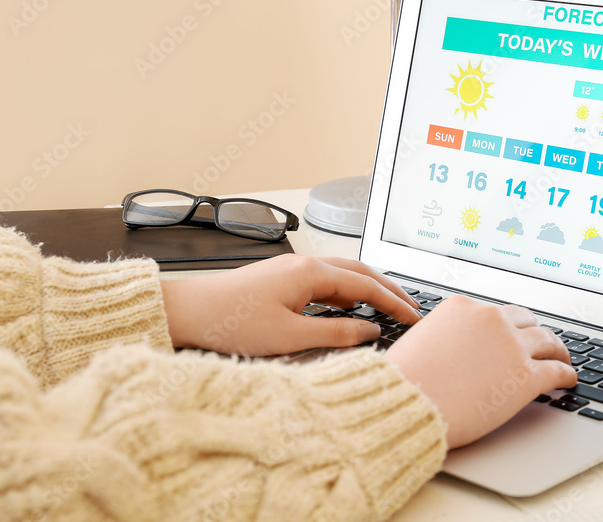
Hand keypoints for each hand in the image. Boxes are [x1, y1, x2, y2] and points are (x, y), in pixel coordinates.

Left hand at [160, 255, 421, 354]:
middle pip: (360, 273)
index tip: (414, 317)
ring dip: (369, 289)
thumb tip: (369, 332)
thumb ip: (336, 334)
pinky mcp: (282, 280)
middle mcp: (305, 265)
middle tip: (411, 308)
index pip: (367, 287)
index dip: (394, 303)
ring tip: (388, 305)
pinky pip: (326, 280)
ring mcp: (293, 270)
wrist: (188, 311)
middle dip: (389, 290)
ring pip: (344, 274)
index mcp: (312, 273)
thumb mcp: (290, 337)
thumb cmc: (231, 321)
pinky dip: (347, 292)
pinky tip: (349, 307)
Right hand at [385, 295, 576, 448]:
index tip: (513, 333)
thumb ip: (446, 334)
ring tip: (562, 359)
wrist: (408, 403)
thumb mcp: (422, 339)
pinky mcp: (526, 375)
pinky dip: (567, 374)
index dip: (507, 326)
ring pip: (548, 341)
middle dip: (534, 333)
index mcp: (463, 307)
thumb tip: (456, 345)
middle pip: (526, 321)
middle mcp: (491, 320)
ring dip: (558, 350)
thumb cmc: (406, 379)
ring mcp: (512, 346)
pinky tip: (568, 379)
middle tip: (542, 343)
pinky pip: (557, 370)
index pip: (495, 312)